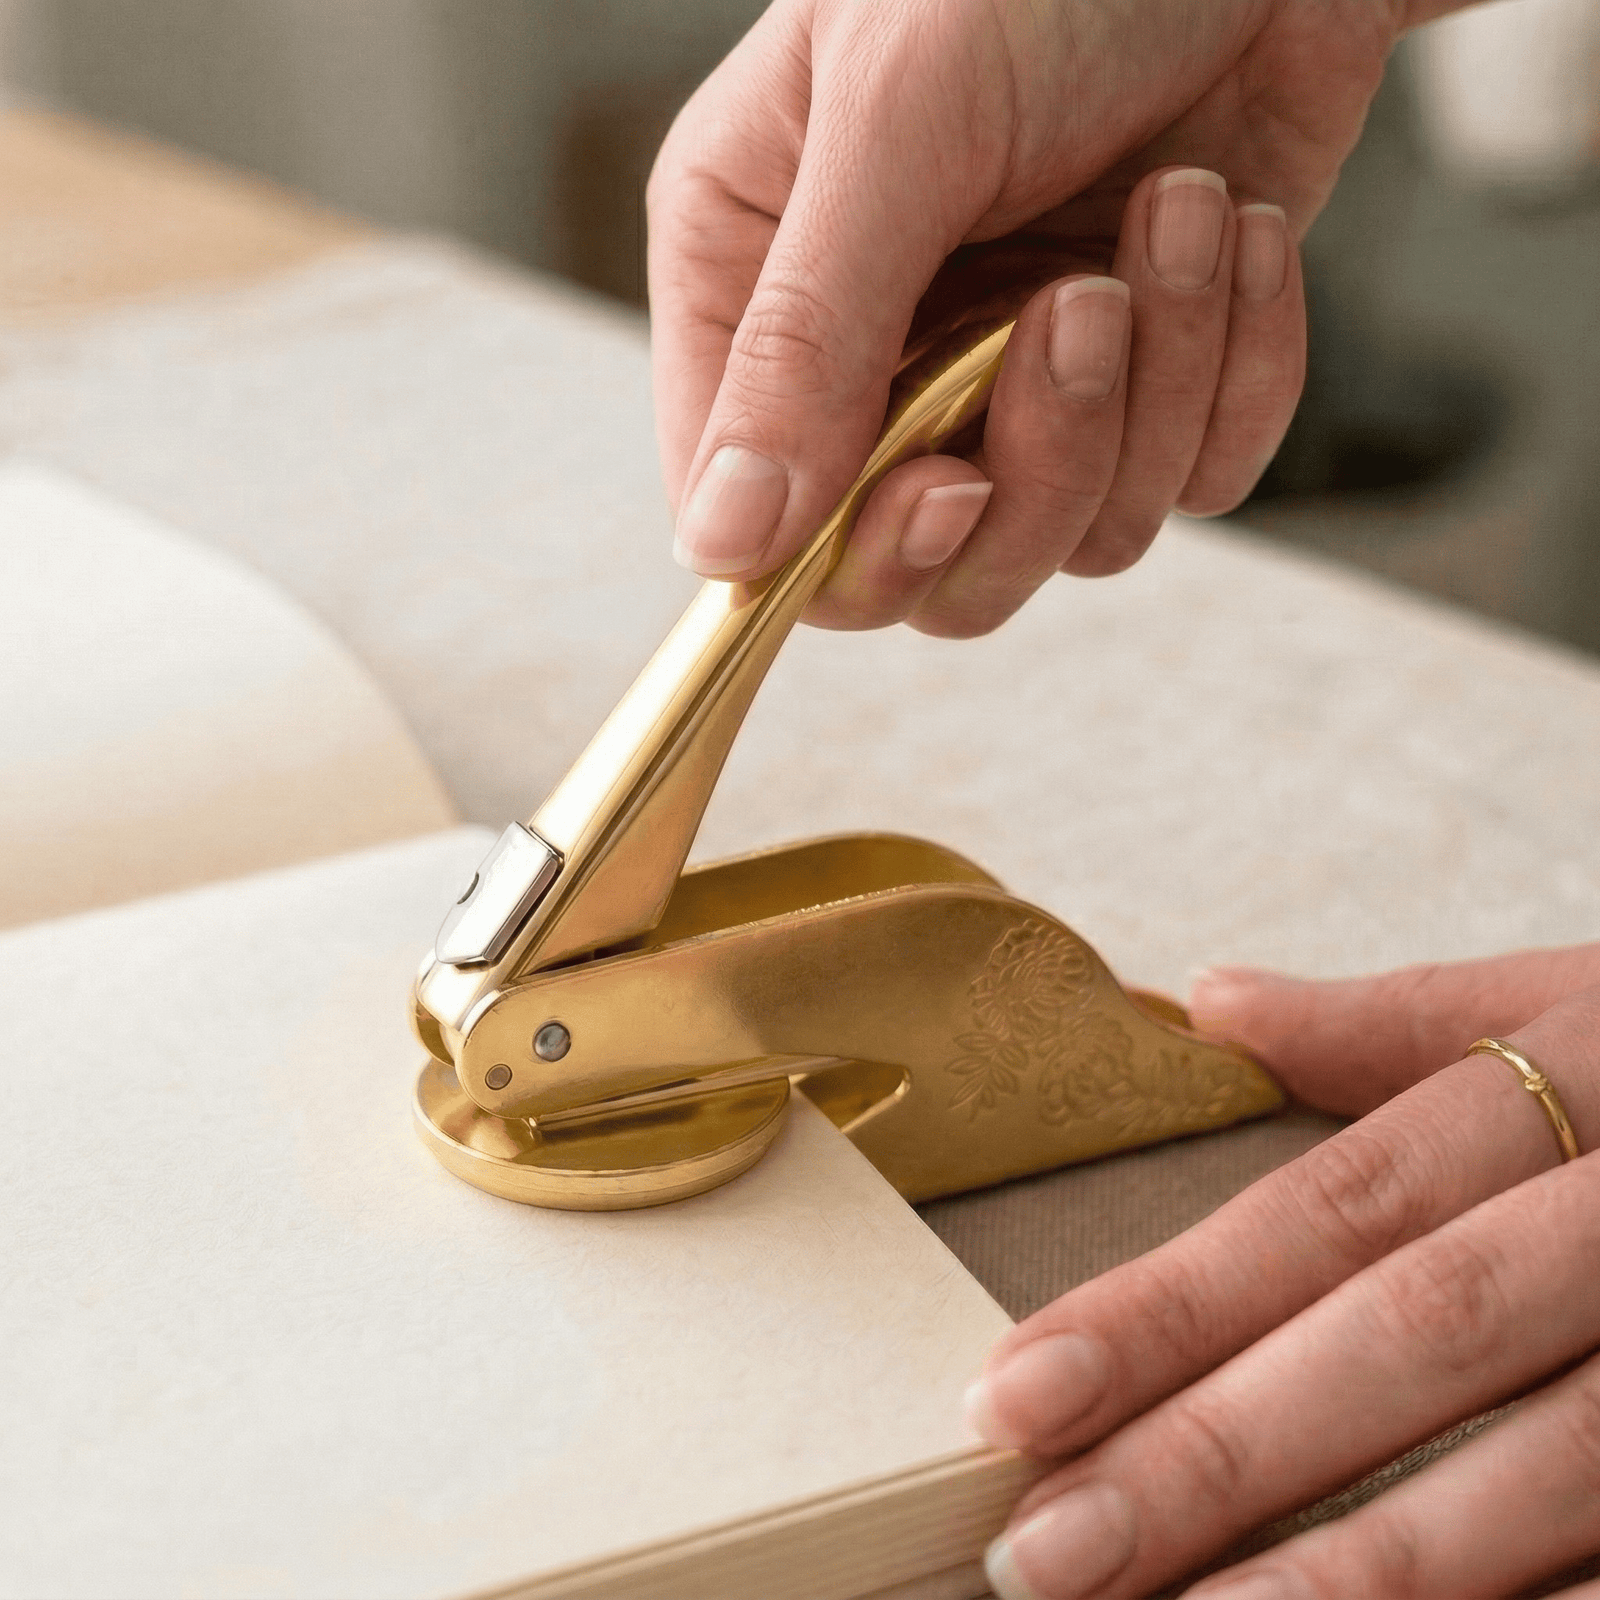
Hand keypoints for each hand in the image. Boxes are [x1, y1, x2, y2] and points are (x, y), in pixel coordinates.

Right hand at [647, 0, 1416, 635]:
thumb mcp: (899, 120)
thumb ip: (803, 341)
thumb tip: (722, 547)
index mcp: (759, 292)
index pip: (762, 526)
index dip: (853, 553)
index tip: (947, 484)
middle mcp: (882, 363)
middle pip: (932, 574)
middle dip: (1034, 468)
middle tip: (1082, 307)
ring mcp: (1018, 384)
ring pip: (1076, 538)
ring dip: (1156, 389)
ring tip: (1177, 204)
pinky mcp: (1155, 384)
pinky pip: (1196, 482)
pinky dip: (1239, 373)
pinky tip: (1236, 226)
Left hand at [965, 945, 1599, 1598]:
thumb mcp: (1584, 997)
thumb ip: (1395, 1018)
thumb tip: (1212, 995)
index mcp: (1567, 1090)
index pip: (1325, 1212)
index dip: (1165, 1304)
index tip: (1010, 1393)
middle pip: (1402, 1344)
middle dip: (1217, 1456)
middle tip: (1039, 1551)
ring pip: (1530, 1478)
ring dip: (1349, 1576)